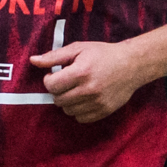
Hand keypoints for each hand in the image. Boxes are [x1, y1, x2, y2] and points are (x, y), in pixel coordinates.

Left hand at [29, 40, 150, 123]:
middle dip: (58, 91)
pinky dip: (78, 110)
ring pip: (68, 110)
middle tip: (67, 82)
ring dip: (68, 101)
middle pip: (58, 100)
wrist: (133, 65)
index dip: (49, 80)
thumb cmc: (104, 54)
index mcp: (81, 72)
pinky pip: (81, 118)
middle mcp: (89, 89)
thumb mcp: (79, 49)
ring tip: (76, 90)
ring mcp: (97, 102)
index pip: (51, 86)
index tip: (56, 75)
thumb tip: (33, 60)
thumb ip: (54, 56)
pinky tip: (84, 99)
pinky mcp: (104, 111)